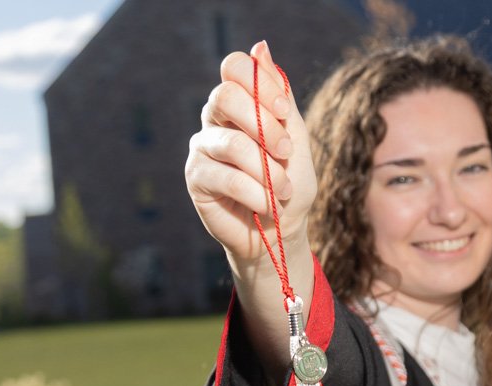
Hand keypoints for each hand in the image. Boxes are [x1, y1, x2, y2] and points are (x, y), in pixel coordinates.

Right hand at [185, 41, 315, 276]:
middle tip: (285, 152)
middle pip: (224, 95)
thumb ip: (280, 97)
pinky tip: (267, 205)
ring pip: (232, 143)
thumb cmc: (289, 185)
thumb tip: (261, 46)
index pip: (234, 68)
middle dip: (264, 126)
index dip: (260, 85)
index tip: (284, 111)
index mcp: (239, 104)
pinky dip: (256, 192)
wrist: (280, 233)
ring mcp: (201, 147)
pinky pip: (226, 176)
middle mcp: (215, 120)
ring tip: (282, 191)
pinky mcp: (196, 177)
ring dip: (267, 170)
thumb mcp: (296, 138)